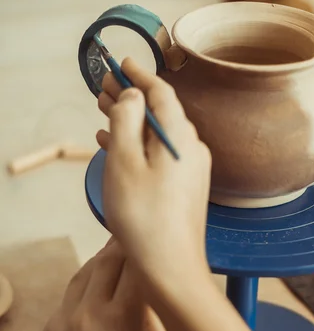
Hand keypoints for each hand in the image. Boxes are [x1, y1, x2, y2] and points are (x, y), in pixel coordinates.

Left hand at [37, 240, 169, 330]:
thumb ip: (154, 309)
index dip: (148, 248)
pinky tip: (98, 289)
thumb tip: (154, 278)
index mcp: (123, 318)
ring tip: (116, 253)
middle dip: (123, 245)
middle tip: (136, 234)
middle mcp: (87, 314)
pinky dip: (85, 290)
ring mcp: (61, 323)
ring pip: (83, 275)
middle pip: (106, 261)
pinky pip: (69, 300)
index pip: (136, 265)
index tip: (156, 236)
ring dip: (101, 262)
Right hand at [96, 58, 211, 296]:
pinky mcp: (186, 187)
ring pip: (158, 134)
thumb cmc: (145, 216)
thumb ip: (127, 121)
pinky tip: (118, 146)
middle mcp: (192, 148)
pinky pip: (161, 156)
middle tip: (104, 87)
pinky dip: (140, 146)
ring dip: (132, 121)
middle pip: (160, 112)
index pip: (162, 93)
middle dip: (131, 98)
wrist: (171, 267)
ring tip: (104, 113)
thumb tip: (133, 96)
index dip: (140, 75)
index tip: (122, 63)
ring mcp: (192, 169)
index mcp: (181, 136)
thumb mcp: (125, 162)